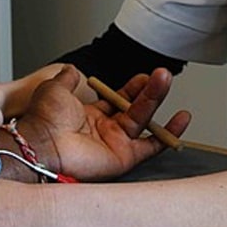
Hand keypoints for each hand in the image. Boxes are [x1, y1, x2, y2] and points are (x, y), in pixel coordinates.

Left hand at [19, 66, 189, 180]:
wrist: (44, 143)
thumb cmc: (45, 119)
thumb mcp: (55, 88)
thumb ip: (67, 78)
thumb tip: (71, 69)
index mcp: (88, 115)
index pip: (117, 100)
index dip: (132, 88)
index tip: (143, 75)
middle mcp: (104, 130)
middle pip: (134, 108)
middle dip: (149, 90)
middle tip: (161, 74)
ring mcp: (114, 144)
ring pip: (144, 120)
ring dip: (156, 99)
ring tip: (165, 79)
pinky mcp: (123, 157)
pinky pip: (152, 146)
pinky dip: (168, 134)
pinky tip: (181, 118)